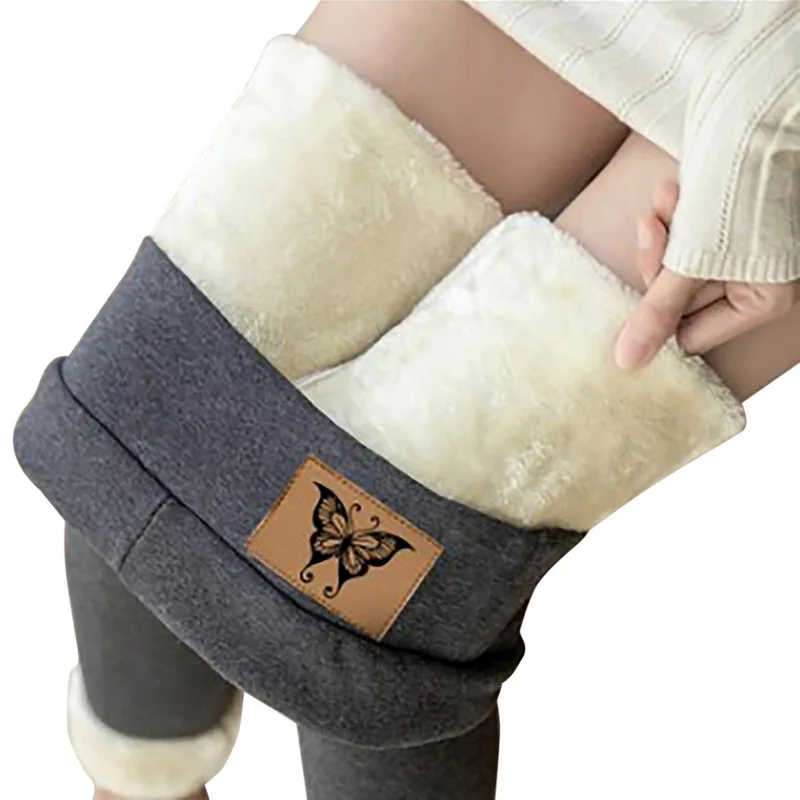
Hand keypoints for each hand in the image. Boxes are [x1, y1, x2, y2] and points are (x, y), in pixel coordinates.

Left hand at [615, 181, 798, 369]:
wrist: (755, 112)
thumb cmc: (739, 187)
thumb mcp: (692, 259)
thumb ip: (658, 311)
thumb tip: (626, 363)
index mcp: (764, 301)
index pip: (688, 337)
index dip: (662, 313)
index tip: (654, 284)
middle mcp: (755, 282)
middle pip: (675, 302)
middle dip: (661, 262)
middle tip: (656, 225)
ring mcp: (738, 253)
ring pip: (672, 267)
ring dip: (663, 231)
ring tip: (672, 195)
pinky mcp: (720, 224)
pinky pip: (678, 237)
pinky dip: (670, 214)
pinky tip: (676, 187)